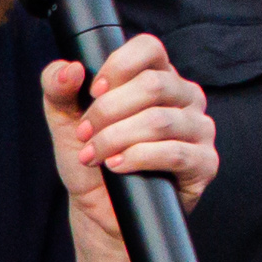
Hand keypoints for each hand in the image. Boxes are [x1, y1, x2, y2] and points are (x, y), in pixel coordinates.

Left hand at [39, 33, 216, 260]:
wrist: (101, 212)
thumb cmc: (91, 161)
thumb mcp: (65, 121)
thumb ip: (57, 88)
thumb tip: (69, 69)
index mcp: (158, 76)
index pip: (149, 48)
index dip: (118, 66)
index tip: (93, 92)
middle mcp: (185, 97)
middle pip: (154, 85)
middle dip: (109, 111)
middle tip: (86, 133)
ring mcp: (199, 129)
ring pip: (161, 120)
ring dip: (119, 138)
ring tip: (97, 155)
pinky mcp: (204, 163)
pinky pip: (176, 153)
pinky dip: (140, 158)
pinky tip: (119, 166)